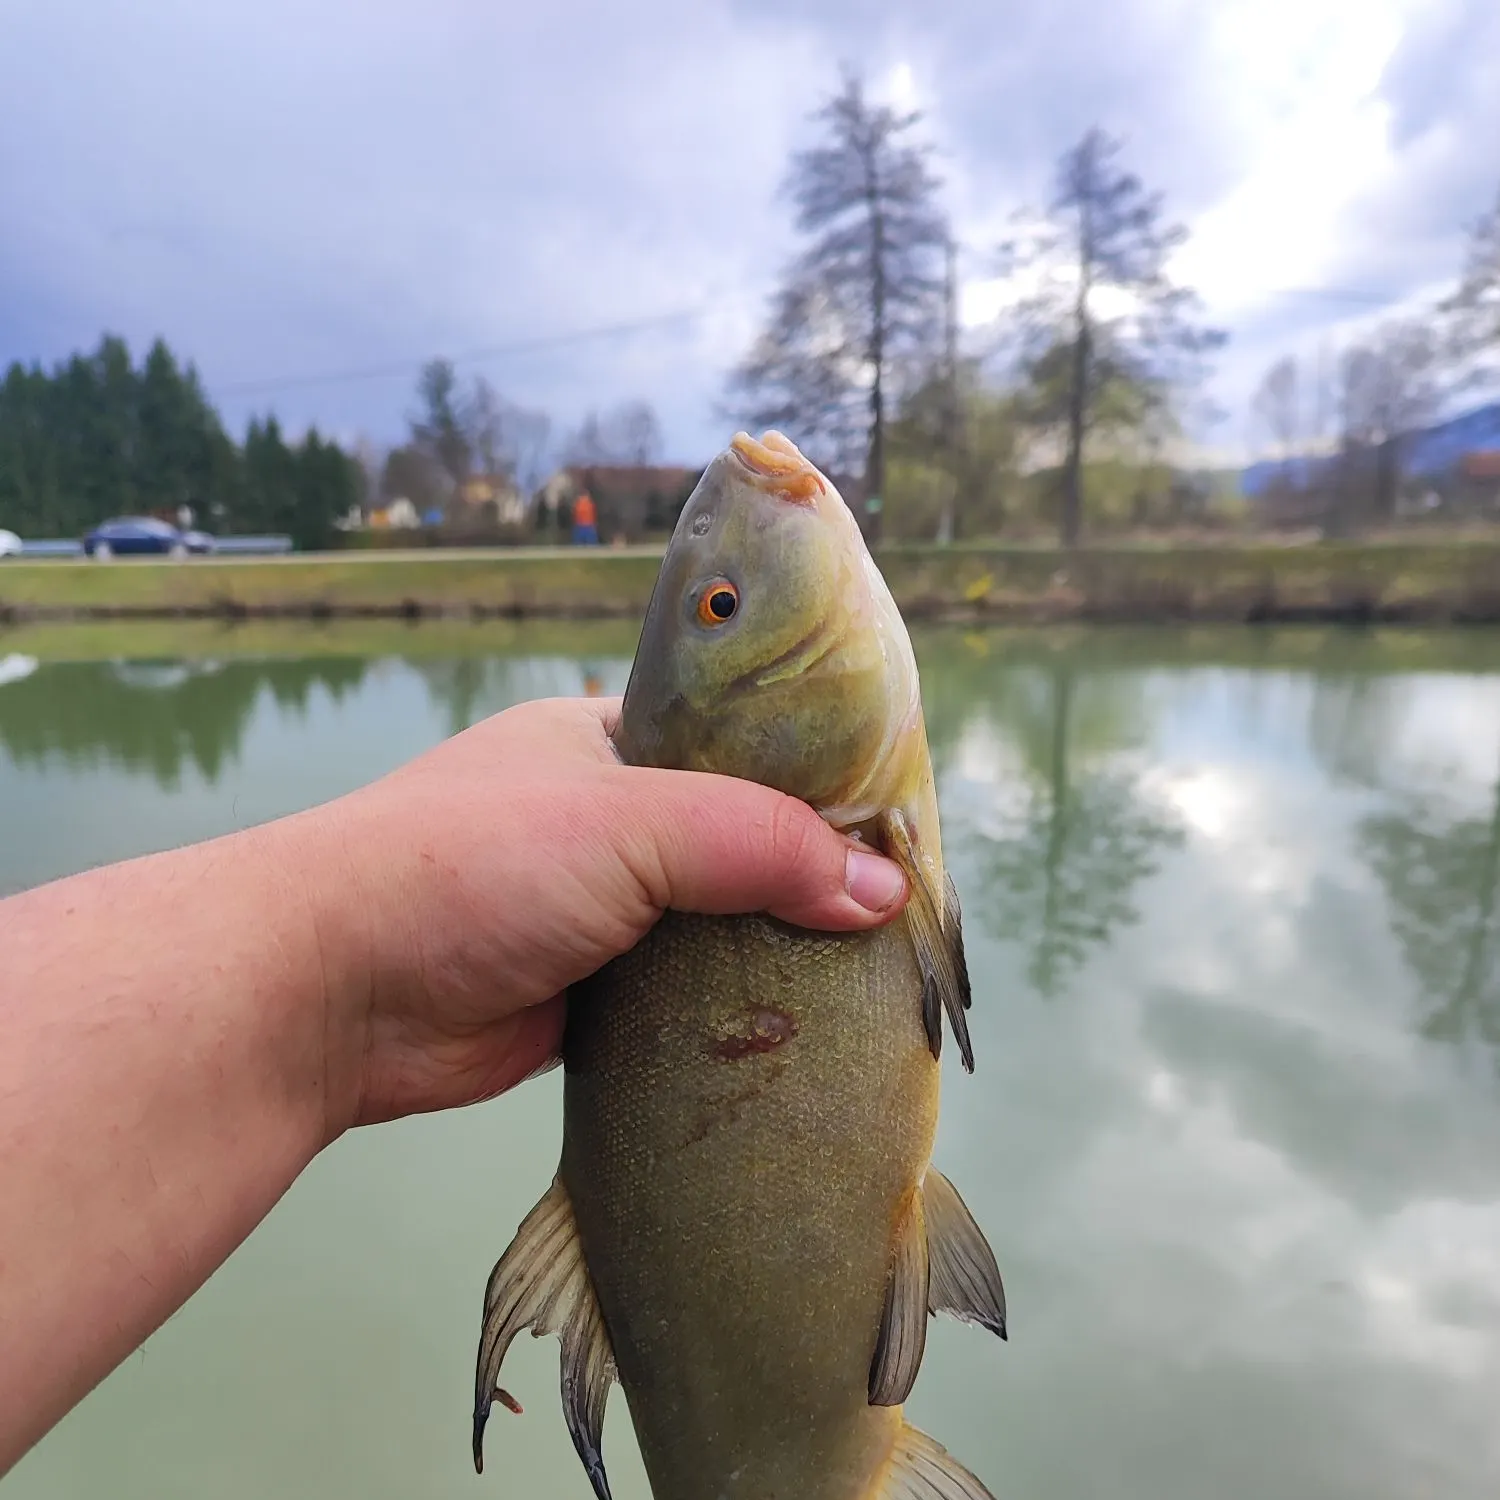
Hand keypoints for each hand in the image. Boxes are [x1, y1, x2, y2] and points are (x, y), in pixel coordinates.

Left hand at [296, 696, 909, 1133]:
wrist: (326, 993)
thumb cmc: (471, 863)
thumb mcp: (631, 823)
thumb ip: (761, 844)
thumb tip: (884, 893)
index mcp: (609, 742)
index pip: (742, 750)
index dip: (819, 784)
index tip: (896, 830)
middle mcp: (607, 822)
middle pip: (737, 846)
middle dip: (805, 882)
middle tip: (897, 922)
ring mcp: (596, 914)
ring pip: (714, 930)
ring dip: (772, 958)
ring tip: (871, 984)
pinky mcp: (586, 999)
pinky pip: (682, 1001)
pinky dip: (730, 1017)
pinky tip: (799, 1035)